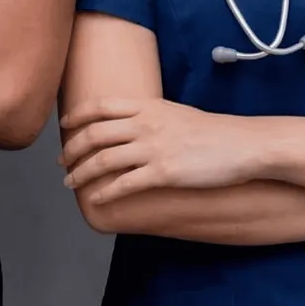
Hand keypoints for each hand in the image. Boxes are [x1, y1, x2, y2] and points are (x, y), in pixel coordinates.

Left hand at [59, 97, 263, 203]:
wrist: (242, 144)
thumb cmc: (212, 131)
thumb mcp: (175, 112)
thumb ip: (150, 115)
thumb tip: (130, 123)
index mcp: (147, 106)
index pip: (100, 106)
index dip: (77, 116)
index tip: (65, 126)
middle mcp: (145, 124)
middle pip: (95, 134)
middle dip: (72, 149)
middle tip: (62, 162)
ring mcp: (153, 148)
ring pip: (103, 160)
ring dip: (81, 173)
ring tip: (71, 183)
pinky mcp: (164, 173)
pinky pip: (124, 185)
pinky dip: (105, 193)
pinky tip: (96, 200)